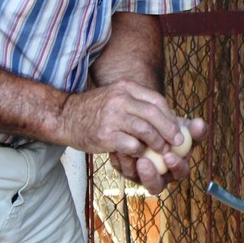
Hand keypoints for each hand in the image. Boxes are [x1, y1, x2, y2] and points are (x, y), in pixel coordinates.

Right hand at [60, 79, 181, 153]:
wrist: (66, 117)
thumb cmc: (95, 110)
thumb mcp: (116, 97)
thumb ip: (138, 103)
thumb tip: (166, 117)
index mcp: (126, 88)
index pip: (156, 100)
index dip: (169, 116)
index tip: (176, 128)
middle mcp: (120, 99)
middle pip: (154, 113)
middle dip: (169, 129)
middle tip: (178, 141)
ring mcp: (112, 116)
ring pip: (146, 130)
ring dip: (158, 143)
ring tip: (163, 150)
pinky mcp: (106, 135)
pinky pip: (132, 145)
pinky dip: (141, 151)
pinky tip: (141, 155)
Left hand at [112, 117, 206, 194]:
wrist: (150, 122)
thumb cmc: (171, 128)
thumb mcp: (184, 127)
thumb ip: (194, 128)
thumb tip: (201, 124)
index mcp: (177, 167)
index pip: (180, 173)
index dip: (176, 167)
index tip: (169, 156)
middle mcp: (160, 175)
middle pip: (155, 185)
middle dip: (150, 175)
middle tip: (144, 161)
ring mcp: (141, 174)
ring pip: (135, 177)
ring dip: (130, 166)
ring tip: (126, 152)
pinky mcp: (125, 168)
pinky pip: (121, 167)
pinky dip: (119, 159)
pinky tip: (117, 148)